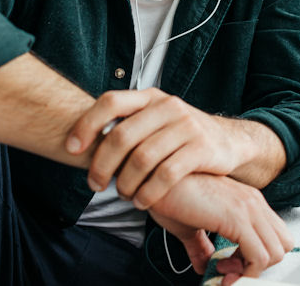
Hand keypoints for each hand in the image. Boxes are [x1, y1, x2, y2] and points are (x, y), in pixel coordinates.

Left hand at [66, 88, 248, 208]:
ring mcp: (187, 126)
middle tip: (95, 185)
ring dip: (125, 184)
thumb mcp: (157, 119)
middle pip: (122, 136)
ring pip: (142, 159)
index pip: (111, 102)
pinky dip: (148, 192)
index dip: (86, 124)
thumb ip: (128, 125)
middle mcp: (168, 106)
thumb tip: (81, 143)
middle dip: (102, 165)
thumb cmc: (181, 135)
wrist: (229, 141)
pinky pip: (166, 175)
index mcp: (151, 96)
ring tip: (123, 195)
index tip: (71, 149)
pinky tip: (143, 202)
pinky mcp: (202, 149)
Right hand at [149, 174, 292, 281]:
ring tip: (222, 270)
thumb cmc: (169, 196)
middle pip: (282, 244)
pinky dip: (245, 273)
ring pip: (275, 253)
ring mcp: (249, 208)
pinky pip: (259, 257)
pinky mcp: (238, 218)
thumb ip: (201, 246)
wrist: (156, 180)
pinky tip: (220, 270)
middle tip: (229, 270)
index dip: (257, 258)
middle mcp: (253, 203)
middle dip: (259, 266)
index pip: (274, 236)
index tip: (229, 265)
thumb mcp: (190, 226)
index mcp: (247, 201)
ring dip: (251, 272)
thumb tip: (203, 264)